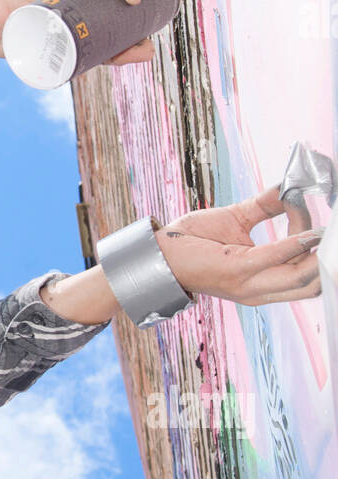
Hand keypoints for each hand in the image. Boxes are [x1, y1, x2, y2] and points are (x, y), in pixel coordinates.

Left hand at [154, 185, 322, 305]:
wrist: (157, 252)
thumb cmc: (192, 240)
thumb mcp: (237, 219)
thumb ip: (266, 206)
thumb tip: (290, 188)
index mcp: (262, 282)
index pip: (306, 273)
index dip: (314, 244)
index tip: (308, 213)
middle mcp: (260, 290)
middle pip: (313, 284)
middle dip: (328, 258)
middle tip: (333, 232)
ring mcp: (249, 284)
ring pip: (303, 278)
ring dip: (318, 252)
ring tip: (326, 231)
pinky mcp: (237, 271)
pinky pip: (278, 258)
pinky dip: (296, 244)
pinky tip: (307, 231)